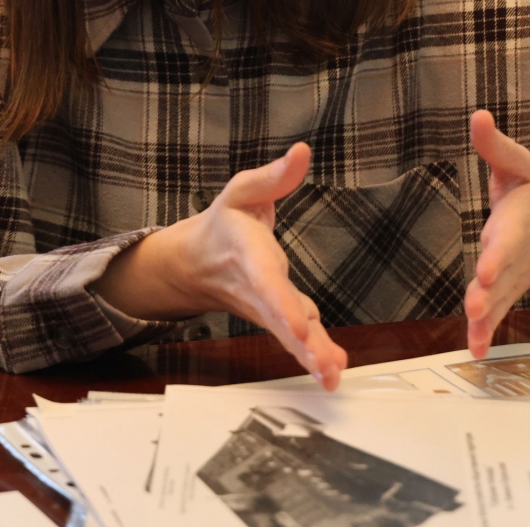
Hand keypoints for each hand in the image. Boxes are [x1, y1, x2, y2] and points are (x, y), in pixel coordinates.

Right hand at [93, 143, 347, 389]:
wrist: (198, 262)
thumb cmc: (226, 223)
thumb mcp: (243, 191)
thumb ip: (274, 176)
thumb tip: (302, 151)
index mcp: (247, 255)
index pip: (265, 282)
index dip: (281, 304)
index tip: (299, 325)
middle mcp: (257, 289)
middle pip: (279, 321)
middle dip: (301, 343)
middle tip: (324, 367)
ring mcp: (268, 309)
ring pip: (289, 337)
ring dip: (311, 358)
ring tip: (331, 376)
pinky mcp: (281, 319)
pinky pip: (296, 340)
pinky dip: (313, 356)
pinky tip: (331, 371)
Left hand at [464, 110, 529, 358]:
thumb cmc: (527, 195)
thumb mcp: (514, 166)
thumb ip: (494, 146)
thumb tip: (477, 115)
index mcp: (516, 225)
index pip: (506, 242)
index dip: (497, 256)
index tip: (485, 271)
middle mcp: (514, 257)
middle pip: (502, 278)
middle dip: (489, 293)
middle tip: (475, 306)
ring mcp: (510, 280)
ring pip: (498, 303)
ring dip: (486, 319)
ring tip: (474, 336)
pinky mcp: (502, 295)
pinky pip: (495, 317)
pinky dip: (486, 334)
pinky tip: (475, 351)